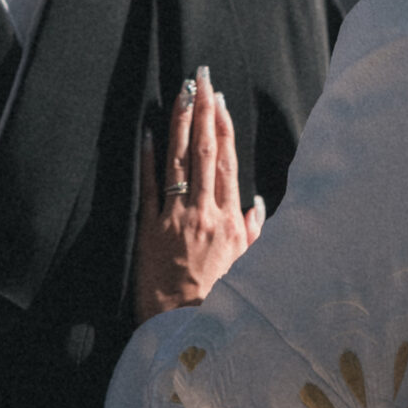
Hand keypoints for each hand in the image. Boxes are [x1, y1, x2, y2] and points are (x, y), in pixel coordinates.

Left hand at [132, 65, 265, 322]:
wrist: (182, 328)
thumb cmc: (218, 298)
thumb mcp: (247, 266)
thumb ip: (254, 232)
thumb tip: (258, 203)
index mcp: (231, 220)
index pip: (228, 162)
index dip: (224, 127)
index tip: (219, 100)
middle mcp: (206, 213)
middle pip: (205, 152)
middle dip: (203, 111)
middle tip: (199, 79)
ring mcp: (177, 219)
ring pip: (180, 162)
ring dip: (180, 124)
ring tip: (179, 94)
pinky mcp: (150, 228)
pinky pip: (150, 187)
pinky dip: (150, 159)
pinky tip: (149, 133)